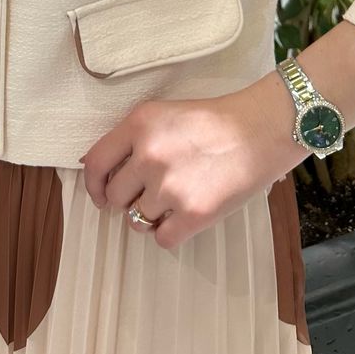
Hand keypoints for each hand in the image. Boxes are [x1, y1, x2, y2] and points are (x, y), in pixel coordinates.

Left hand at [77, 78, 298, 250]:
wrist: (260, 131)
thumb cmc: (215, 121)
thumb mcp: (165, 114)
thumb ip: (132, 138)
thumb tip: (94, 168)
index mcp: (140, 123)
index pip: (95, 163)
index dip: (94, 185)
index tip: (101, 196)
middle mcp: (149, 154)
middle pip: (116, 196)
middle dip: (130, 199)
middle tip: (154, 191)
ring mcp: (170, 186)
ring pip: (137, 221)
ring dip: (153, 216)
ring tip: (177, 198)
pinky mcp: (193, 214)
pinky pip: (162, 239)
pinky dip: (171, 232)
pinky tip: (187, 215)